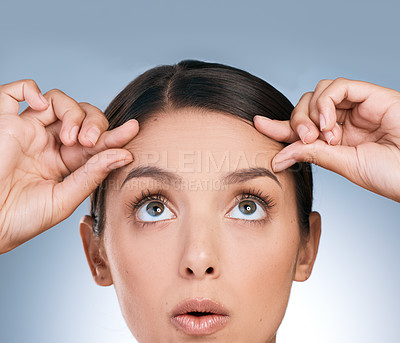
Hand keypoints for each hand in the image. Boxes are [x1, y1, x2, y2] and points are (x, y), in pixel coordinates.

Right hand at [0, 80, 138, 253]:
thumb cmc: (21, 219)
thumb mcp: (64, 200)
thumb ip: (92, 175)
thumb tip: (123, 155)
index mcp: (64, 162)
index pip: (95, 142)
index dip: (115, 135)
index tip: (134, 129)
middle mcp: (48, 143)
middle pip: (82, 116)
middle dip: (95, 123)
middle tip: (90, 141)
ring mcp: (27, 131)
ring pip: (57, 101)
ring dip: (72, 112)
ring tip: (71, 137)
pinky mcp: (3, 122)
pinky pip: (15, 91)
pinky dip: (30, 89)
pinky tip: (41, 106)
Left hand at [254, 78, 399, 201]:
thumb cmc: (390, 174)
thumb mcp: (343, 165)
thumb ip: (313, 155)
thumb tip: (278, 156)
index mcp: (335, 141)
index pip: (299, 128)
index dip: (278, 125)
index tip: (257, 123)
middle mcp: (343, 122)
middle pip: (304, 107)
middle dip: (296, 122)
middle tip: (305, 139)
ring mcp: (356, 107)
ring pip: (317, 93)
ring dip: (311, 113)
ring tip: (323, 135)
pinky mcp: (370, 94)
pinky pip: (337, 86)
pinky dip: (326, 102)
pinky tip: (330, 122)